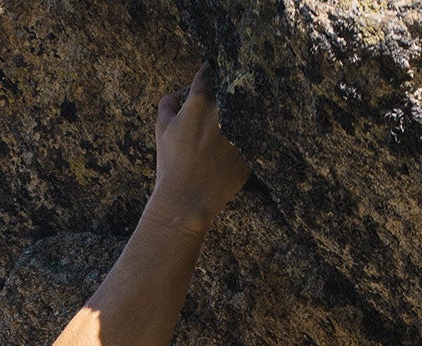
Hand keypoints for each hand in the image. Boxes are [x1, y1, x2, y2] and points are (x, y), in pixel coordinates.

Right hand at [153, 65, 248, 228]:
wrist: (186, 201)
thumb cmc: (171, 165)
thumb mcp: (162, 130)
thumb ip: (168, 103)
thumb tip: (178, 93)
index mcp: (199, 101)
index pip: (209, 71)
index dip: (211, 69)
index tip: (215, 71)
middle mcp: (223, 110)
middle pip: (236, 84)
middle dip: (234, 84)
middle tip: (235, 84)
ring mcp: (239, 129)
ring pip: (253, 105)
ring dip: (250, 104)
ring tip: (253, 103)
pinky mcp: (252, 148)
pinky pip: (260, 131)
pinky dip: (257, 129)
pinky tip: (257, 130)